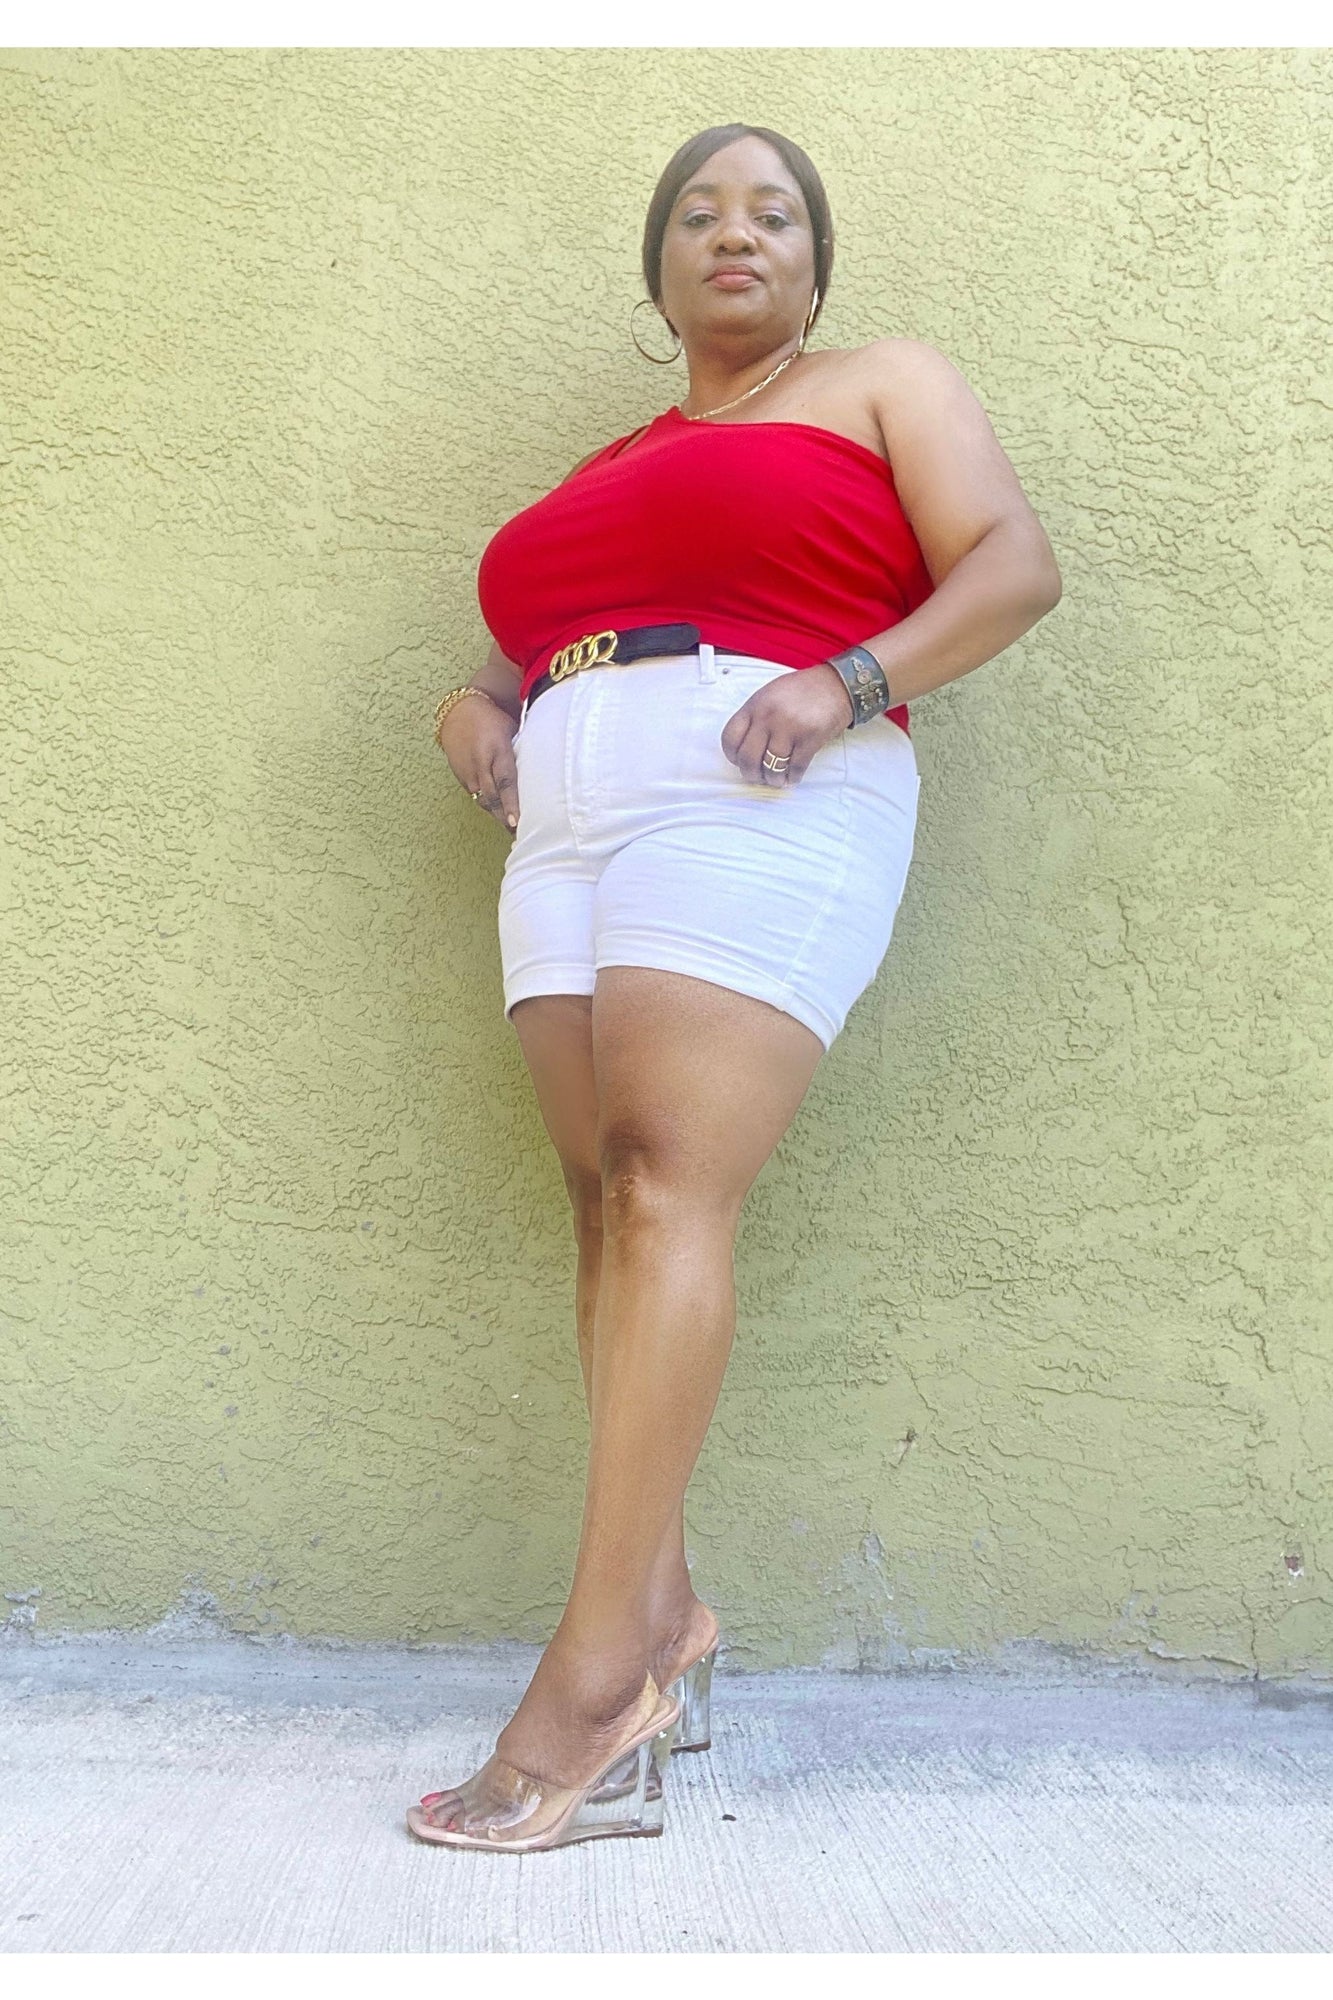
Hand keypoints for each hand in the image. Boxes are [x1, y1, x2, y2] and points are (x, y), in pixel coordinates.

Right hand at [436, 694, 519, 832]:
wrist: (457, 713)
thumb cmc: (492, 720)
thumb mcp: (511, 729)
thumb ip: (522, 750)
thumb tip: (545, 771)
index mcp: (496, 749)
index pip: (505, 781)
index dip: (511, 802)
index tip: (516, 821)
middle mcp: (480, 763)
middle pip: (492, 797)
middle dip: (505, 817)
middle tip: (519, 835)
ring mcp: (468, 772)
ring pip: (483, 801)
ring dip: (498, 816)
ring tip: (513, 831)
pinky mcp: (461, 778)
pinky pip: (476, 797)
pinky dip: (489, 807)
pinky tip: (501, 816)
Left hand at [720, 664, 854, 785]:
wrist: (836, 684)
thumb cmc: (802, 691)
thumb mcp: (769, 695)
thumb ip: (755, 717)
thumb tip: (745, 748)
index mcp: (755, 705)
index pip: (729, 738)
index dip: (732, 756)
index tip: (739, 761)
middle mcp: (768, 716)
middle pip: (747, 758)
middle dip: (751, 774)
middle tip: (758, 777)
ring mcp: (789, 727)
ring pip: (771, 767)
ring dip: (773, 779)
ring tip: (777, 779)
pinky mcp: (810, 738)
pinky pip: (796, 767)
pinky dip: (793, 777)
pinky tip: (793, 777)